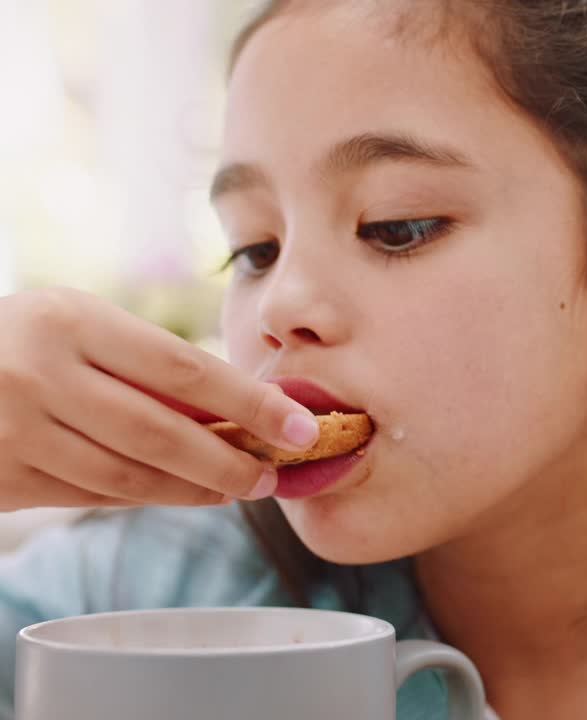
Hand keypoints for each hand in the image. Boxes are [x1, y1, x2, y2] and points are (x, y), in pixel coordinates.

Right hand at [0, 288, 318, 509]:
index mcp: (71, 321)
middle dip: (231, 461)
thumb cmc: (19, 340)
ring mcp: (14, 431)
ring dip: (194, 490)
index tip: (301, 427)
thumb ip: (146, 362)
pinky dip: (144, 498)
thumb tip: (241, 406)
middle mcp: (40, 374)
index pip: (185, 370)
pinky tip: (180, 493)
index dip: (251, 404)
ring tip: (237, 488)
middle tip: (275, 475)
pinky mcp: (1, 478)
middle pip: (163, 434)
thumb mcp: (75, 325)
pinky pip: (91, 496)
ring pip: (129, 477)